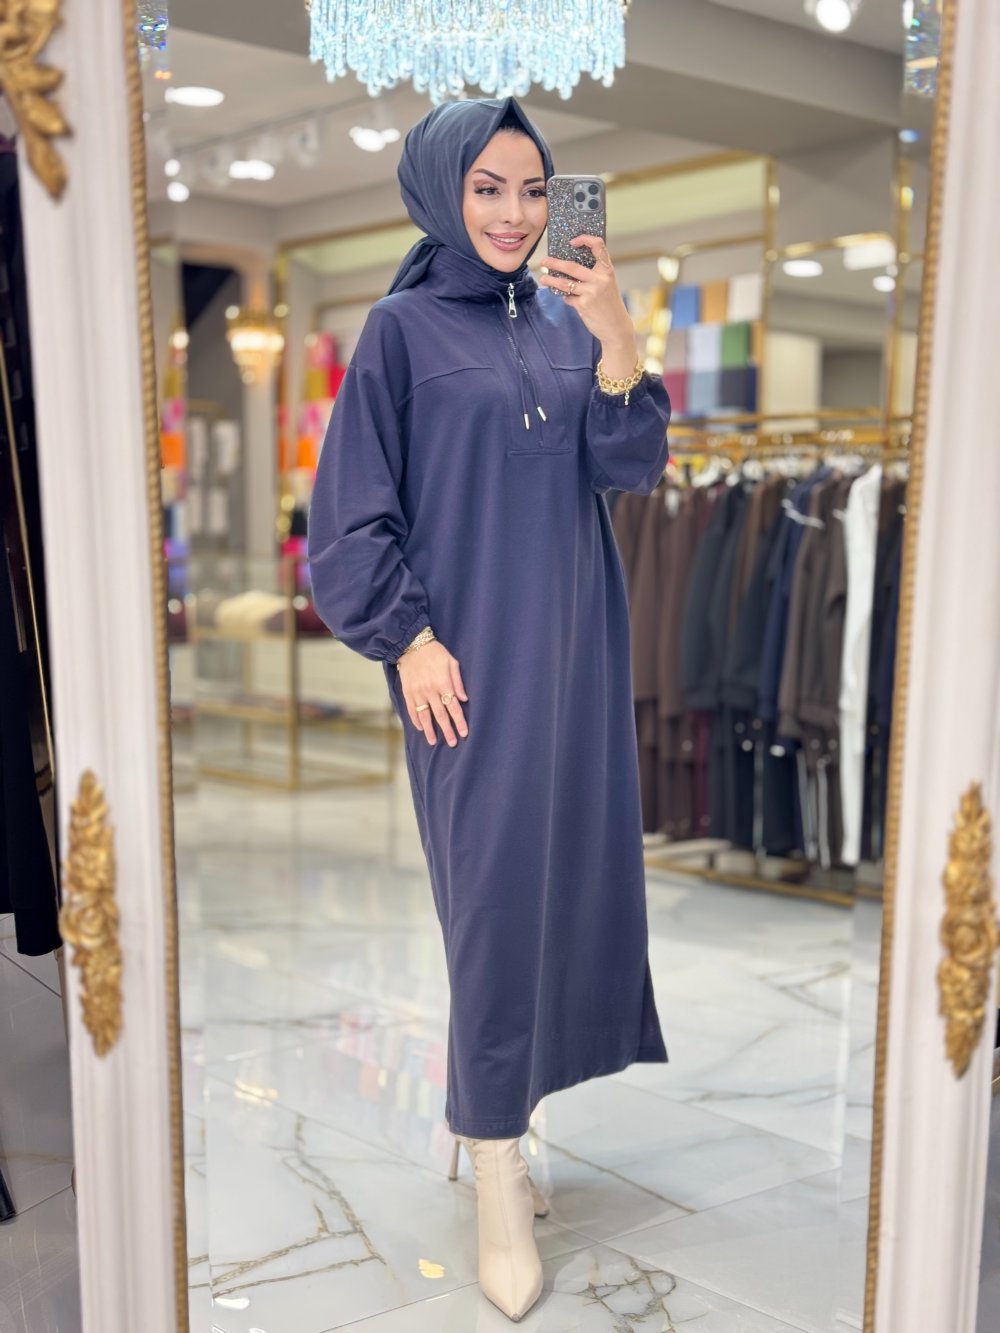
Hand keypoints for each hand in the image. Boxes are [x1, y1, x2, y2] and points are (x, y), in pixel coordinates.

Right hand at [397, 640, 468, 746]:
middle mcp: (430, 690)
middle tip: (452, 743)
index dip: (459, 722)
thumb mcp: (452, 662)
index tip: (463, 733)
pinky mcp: (407, 692)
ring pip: (424, 716)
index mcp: (443, 683)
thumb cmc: (435, 653)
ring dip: (430, 730)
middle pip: (440, 715)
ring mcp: (417, 692)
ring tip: (433, 742)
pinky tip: (421, 729)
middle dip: (447, 731)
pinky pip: (412, 710)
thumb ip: (458, 682)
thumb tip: (464, 699)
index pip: (453, 707)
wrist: (411, 645)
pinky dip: (416, 720)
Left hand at [538, 235, 633, 350]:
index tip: (572, 242)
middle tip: (544, 261)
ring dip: (551, 280)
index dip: (585, 239)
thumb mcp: (607, 284)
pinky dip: (567, 298)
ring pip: (564, 283)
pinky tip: (570, 299)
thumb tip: (569, 267)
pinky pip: (568, 298)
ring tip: (543, 278)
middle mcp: (599, 280)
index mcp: (607, 270)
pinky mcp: (583, 305)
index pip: (598, 246)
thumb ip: (594, 275)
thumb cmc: (609, 304)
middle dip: (554, 263)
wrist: (616, 327)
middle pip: (572, 266)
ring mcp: (591, 292)